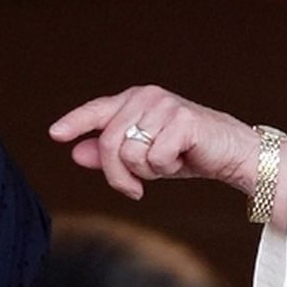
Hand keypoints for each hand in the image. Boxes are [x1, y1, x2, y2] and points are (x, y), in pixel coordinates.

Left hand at [48, 85, 260, 200]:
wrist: (231, 153)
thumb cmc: (186, 152)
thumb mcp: (143, 156)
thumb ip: (111, 153)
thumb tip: (76, 153)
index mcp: (134, 100)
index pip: (97, 111)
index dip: (75, 123)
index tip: (55, 134)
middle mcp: (146, 97)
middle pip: (109, 143)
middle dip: (118, 175)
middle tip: (135, 189)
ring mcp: (165, 105)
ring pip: (131, 153)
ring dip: (148, 171)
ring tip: (167, 163)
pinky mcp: (182, 119)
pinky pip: (155, 158)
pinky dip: (166, 169)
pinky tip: (181, 159)